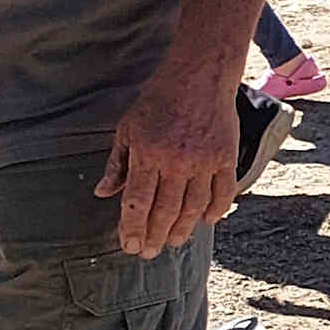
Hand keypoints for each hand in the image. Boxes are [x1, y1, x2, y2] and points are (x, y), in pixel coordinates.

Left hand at [97, 58, 238, 255]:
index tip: (129, 246)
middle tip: (149, 252)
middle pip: (165, 210)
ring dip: (183, 229)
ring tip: (173, 242)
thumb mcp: (128, 128)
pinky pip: (223, 192)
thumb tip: (103, 193)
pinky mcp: (226, 157)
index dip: (132, 228)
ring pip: (194, 207)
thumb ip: (117, 163)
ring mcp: (205, 161)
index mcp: (148, 154)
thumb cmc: (158, 100)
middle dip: (154, 235)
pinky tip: (207, 221)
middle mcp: (177, 162)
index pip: (137, 201)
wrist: (200, 76)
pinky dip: (217, 210)